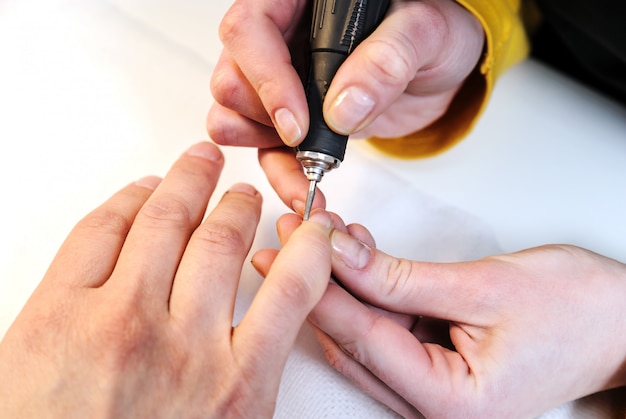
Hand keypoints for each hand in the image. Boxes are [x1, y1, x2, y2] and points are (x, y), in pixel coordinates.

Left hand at [0, 142, 333, 417]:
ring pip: (166, 222)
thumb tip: (259, 336)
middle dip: (238, 203)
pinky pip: (100, 232)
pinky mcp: (58, 312)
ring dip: (189, 183)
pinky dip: (126, 201)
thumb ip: (244, 381)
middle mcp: (181, 345)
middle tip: (243, 190)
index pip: (292, 290)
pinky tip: (140, 191)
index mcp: (232, 386)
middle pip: (223, 241)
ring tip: (199, 165)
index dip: (307, 247)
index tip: (309, 229)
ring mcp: (117, 321)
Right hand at [207, 0, 483, 208]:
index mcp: (300, 1)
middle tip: (309, 140)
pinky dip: (278, 170)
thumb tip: (343, 106)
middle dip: (265, 118)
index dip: (266, 77)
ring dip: (266, 149)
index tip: (297, 122)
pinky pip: (259, 146)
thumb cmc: (431, 35)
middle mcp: (280, 36)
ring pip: (233, 115)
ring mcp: (279, 79)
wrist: (437, 71)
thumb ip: (388, 59)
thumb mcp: (425, 33)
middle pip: (232, 77)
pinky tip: (304, 183)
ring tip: (311, 167)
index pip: (250, 28)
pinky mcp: (288, 116)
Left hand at [260, 217, 625, 417]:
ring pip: (366, 337)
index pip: (364, 339)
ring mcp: (433, 393)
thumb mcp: (484, 284)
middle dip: (322, 282)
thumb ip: (402, 277)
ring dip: (345, 284)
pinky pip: (388, 333)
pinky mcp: (435, 370)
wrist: (620, 322)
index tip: (292, 246)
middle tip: (296, 236)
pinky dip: (372, 294)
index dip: (321, 286)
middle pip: (356, 341)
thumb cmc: (579, 311)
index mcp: (452, 403)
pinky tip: (359, 257)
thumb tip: (343, 255)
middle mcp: (435, 410)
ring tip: (326, 235)